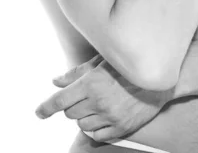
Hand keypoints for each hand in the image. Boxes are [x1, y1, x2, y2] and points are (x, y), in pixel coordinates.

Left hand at [34, 54, 173, 142]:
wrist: (159, 79)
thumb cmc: (129, 66)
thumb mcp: (102, 62)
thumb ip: (77, 73)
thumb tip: (56, 81)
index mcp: (92, 83)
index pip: (60, 100)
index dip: (46, 107)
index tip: (39, 112)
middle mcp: (99, 102)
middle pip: (70, 113)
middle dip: (72, 104)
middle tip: (84, 94)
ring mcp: (110, 117)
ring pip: (82, 125)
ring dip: (84, 116)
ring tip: (97, 103)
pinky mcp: (121, 129)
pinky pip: (97, 135)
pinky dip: (95, 127)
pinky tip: (103, 115)